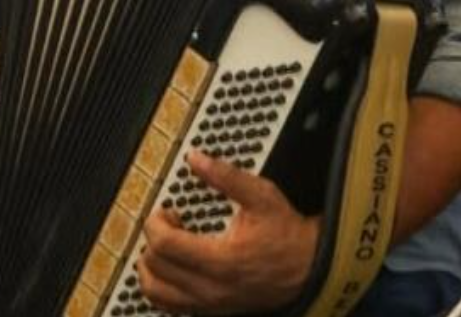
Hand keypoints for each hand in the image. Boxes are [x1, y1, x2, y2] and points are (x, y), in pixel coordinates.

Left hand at [136, 151, 319, 313]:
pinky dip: (161, 286)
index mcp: (220, 261)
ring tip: (166, 247)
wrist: (310, 269)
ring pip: (155, 291)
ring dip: (150, 266)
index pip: (164, 245)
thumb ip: (226, 177)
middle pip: (154, 267)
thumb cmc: (288, 237)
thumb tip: (197, 159)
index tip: (166, 211)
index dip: (156, 222)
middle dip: (153, 239)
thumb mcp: (262, 197)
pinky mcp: (211, 310)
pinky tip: (172, 267)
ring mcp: (209, 303)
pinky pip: (169, 304)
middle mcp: (211, 288)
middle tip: (170, 224)